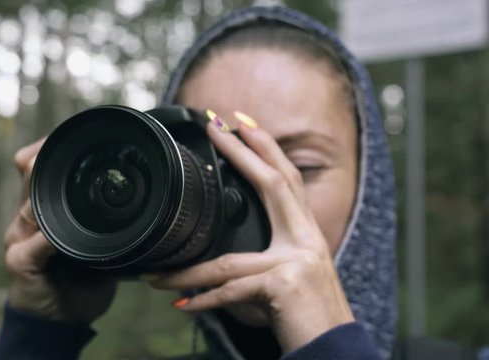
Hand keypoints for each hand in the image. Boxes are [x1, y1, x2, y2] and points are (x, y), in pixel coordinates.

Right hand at [4, 138, 116, 322]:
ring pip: (32, 206)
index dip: (51, 148)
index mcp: (42, 210)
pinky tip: (61, 233)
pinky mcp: (19, 262)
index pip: (37, 167)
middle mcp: (26, 220)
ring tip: (69, 173)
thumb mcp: (94, 244)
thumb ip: (102, 220)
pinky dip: (48, 237)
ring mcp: (19, 239)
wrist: (58, 320)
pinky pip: (33, 244)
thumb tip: (137, 200)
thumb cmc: (78, 280)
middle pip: (32, 178)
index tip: (76, 134)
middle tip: (81, 142)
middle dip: (50, 157)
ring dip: (51, 192)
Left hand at [150, 122, 353, 352]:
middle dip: (246, 151)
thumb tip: (213, 270)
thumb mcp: (289, 281)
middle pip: (276, 184)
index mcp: (306, 235)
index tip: (243, 124)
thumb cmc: (309, 317)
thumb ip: (259, 264)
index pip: (286, 181)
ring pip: (228, 260)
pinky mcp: (284, 286)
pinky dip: (203, 300)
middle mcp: (307, 242)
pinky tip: (180, 304)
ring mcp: (298, 262)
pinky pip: (230, 290)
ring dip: (188, 271)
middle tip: (217, 124)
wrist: (334, 351)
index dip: (267, 149)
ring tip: (158, 275)